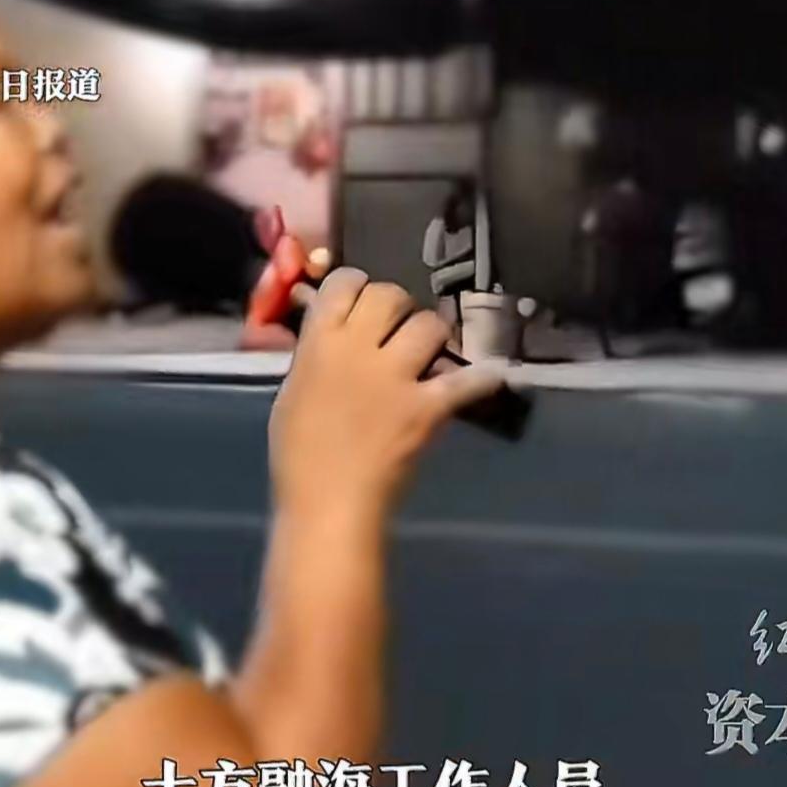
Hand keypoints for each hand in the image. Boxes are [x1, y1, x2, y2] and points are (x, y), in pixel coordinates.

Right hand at [270, 267, 502, 524]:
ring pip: (428, 325)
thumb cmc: (298, 455)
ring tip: (428, 355)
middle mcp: (359, 349)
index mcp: (319, 343)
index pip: (344, 282)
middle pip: (390, 294)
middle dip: (396, 305)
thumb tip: (332, 335)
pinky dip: (483, 378)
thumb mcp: (293, 391)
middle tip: (397, 330)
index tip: (362, 303)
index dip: (357, 286)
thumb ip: (315, 355)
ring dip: (431, 335)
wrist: (327, 504)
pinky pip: (466, 381)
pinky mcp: (427, 407)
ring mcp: (396, 378)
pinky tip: (493, 375)